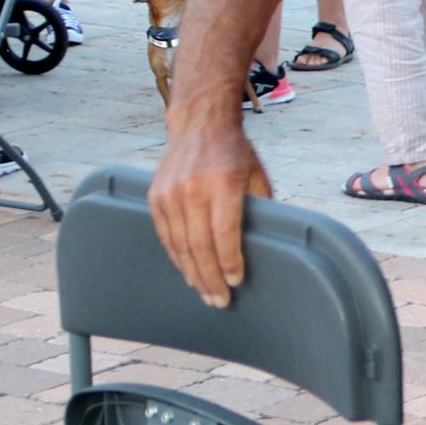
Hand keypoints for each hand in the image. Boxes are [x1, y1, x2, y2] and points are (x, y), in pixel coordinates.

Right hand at [148, 112, 273, 306]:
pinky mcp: (155, 196)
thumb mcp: (257, 176)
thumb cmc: (235, 153)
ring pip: (179, 245)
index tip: (235, 282)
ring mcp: (170, 193)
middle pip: (199, 246)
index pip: (224, 234)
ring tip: (204, 293)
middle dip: (210, 278)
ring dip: (192, 273)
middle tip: (218, 300)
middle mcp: (193, 189)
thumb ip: (261, 209)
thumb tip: (270, 243)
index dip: (229, 262)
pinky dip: (176, 257)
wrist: (199, 124)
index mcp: (222, 184)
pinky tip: (187, 271)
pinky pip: (165, 235)